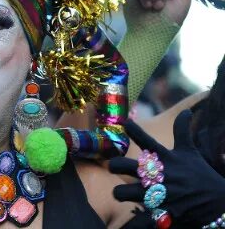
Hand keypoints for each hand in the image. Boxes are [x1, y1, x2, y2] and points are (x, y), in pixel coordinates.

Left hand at [110, 110, 224, 227]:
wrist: (220, 201)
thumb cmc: (199, 174)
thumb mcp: (190, 152)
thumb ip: (182, 131)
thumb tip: (188, 110)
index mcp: (165, 159)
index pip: (148, 141)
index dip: (135, 130)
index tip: (125, 122)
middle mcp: (159, 175)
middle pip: (124, 166)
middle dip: (115, 165)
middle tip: (114, 166)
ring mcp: (160, 194)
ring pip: (124, 193)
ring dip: (120, 193)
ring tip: (121, 194)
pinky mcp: (163, 213)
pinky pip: (141, 220)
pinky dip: (134, 224)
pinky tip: (127, 225)